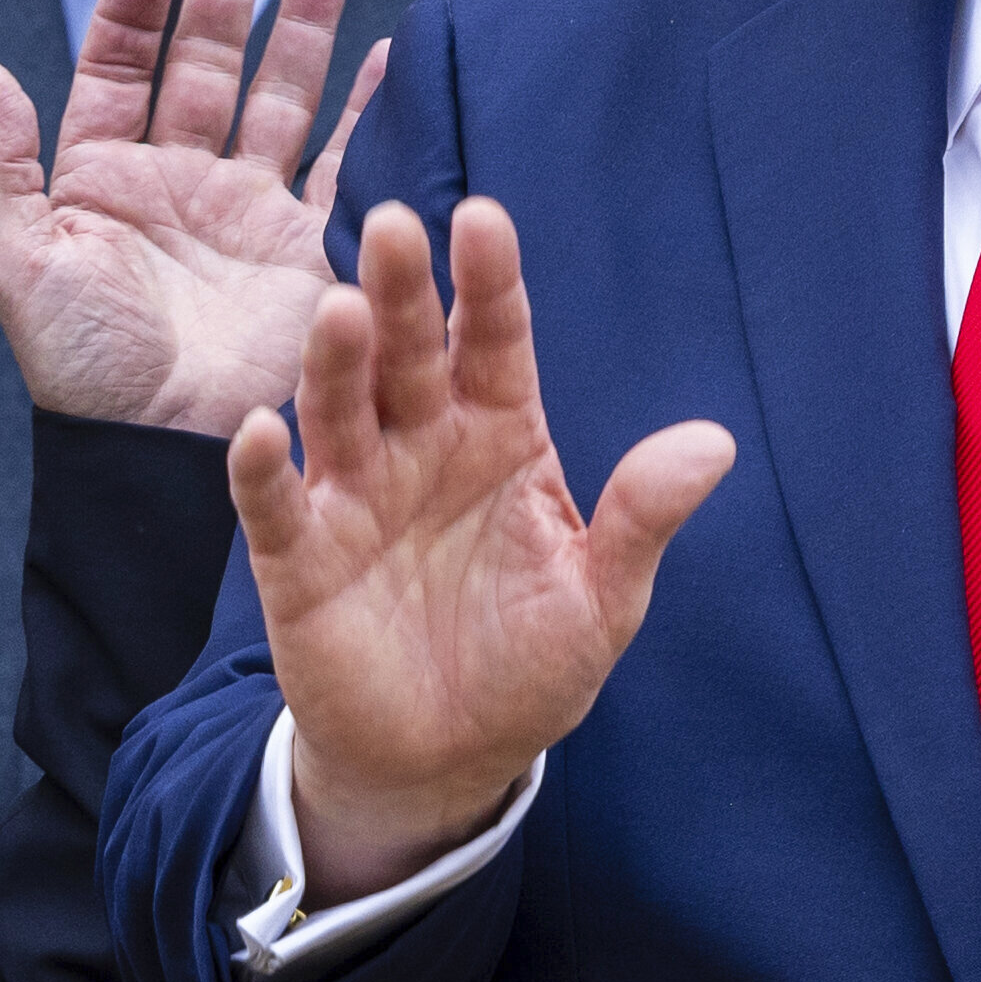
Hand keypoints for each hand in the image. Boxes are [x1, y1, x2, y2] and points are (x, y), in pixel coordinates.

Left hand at [0, 0, 391, 435]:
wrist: (160, 454)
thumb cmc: (82, 373)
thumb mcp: (19, 267)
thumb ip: (2, 167)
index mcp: (99, 180)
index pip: (117, 67)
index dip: (133, 9)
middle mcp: (175, 184)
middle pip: (206, 60)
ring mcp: (245, 211)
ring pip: (277, 92)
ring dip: (302, 21)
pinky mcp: (305, 246)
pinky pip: (341, 161)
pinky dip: (369, 108)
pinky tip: (389, 50)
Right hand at [239, 195, 736, 900]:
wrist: (449, 761)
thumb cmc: (531, 666)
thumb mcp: (605, 598)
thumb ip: (641, 517)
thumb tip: (715, 441)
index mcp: (501, 436)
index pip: (496, 342)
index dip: (489, 284)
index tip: (484, 220)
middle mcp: (421, 447)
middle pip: (409, 355)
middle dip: (402, 293)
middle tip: (395, 228)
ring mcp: (355, 497)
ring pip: (340, 410)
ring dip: (335, 361)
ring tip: (339, 312)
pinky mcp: (299, 560)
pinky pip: (276, 506)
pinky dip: (265, 469)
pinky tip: (265, 430)